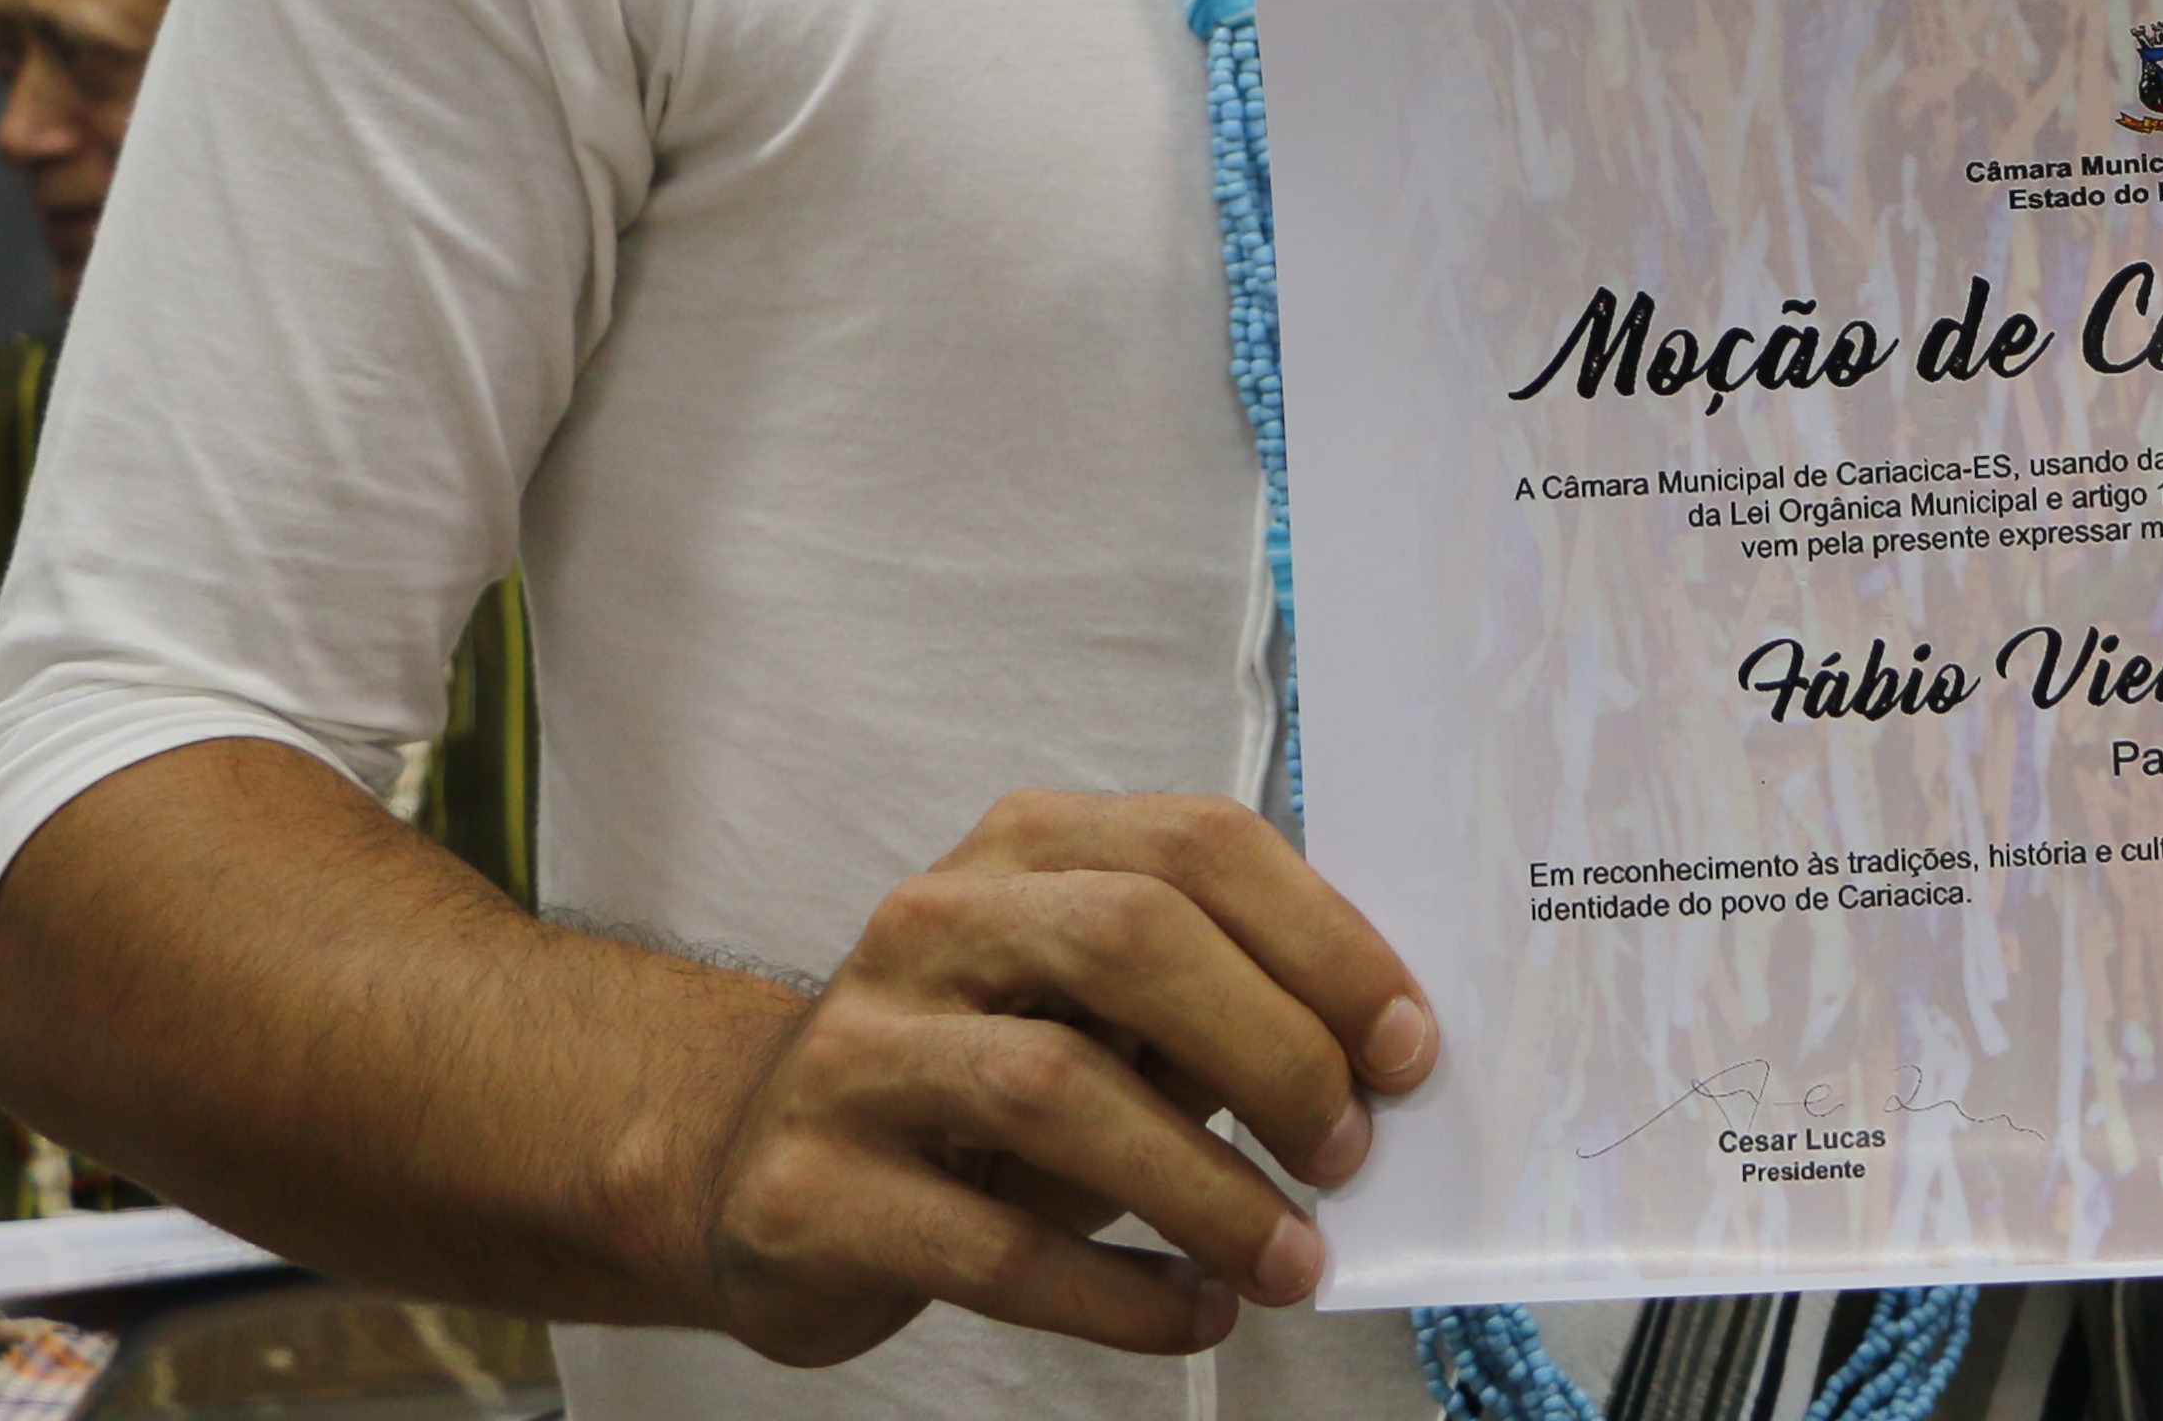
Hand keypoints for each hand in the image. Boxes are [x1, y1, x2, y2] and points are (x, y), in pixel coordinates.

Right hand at [685, 789, 1435, 1367]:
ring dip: (1205, 1188)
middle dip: (1273, 1049)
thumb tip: (1375, 1065)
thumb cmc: (975, 1085)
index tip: (1407, 1049)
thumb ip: (1210, 1005)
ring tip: (1291, 1260)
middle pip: (1130, 939)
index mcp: (1024, 849)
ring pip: (1057, 1090)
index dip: (1322, 942)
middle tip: (1348, 1152)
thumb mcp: (1092, 1013)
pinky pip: (990, 1245)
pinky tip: (1190, 1315)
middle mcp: (932, 924)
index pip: (1197, 846)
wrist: (755, 1173)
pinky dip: (1115, 1291)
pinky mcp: (811, 1193)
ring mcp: (858, 1054)